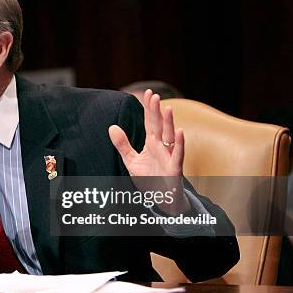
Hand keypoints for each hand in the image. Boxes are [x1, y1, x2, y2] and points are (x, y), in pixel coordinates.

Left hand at [108, 90, 188, 213]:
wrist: (162, 199)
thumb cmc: (150, 179)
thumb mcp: (131, 161)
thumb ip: (122, 144)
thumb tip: (112, 127)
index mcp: (152, 144)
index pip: (149, 122)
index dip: (148, 108)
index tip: (147, 92)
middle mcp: (162, 147)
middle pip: (159, 126)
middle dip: (156, 111)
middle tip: (154, 94)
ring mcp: (169, 156)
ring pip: (170, 137)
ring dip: (169, 123)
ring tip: (167, 108)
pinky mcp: (175, 168)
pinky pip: (178, 154)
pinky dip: (179, 144)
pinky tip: (180, 132)